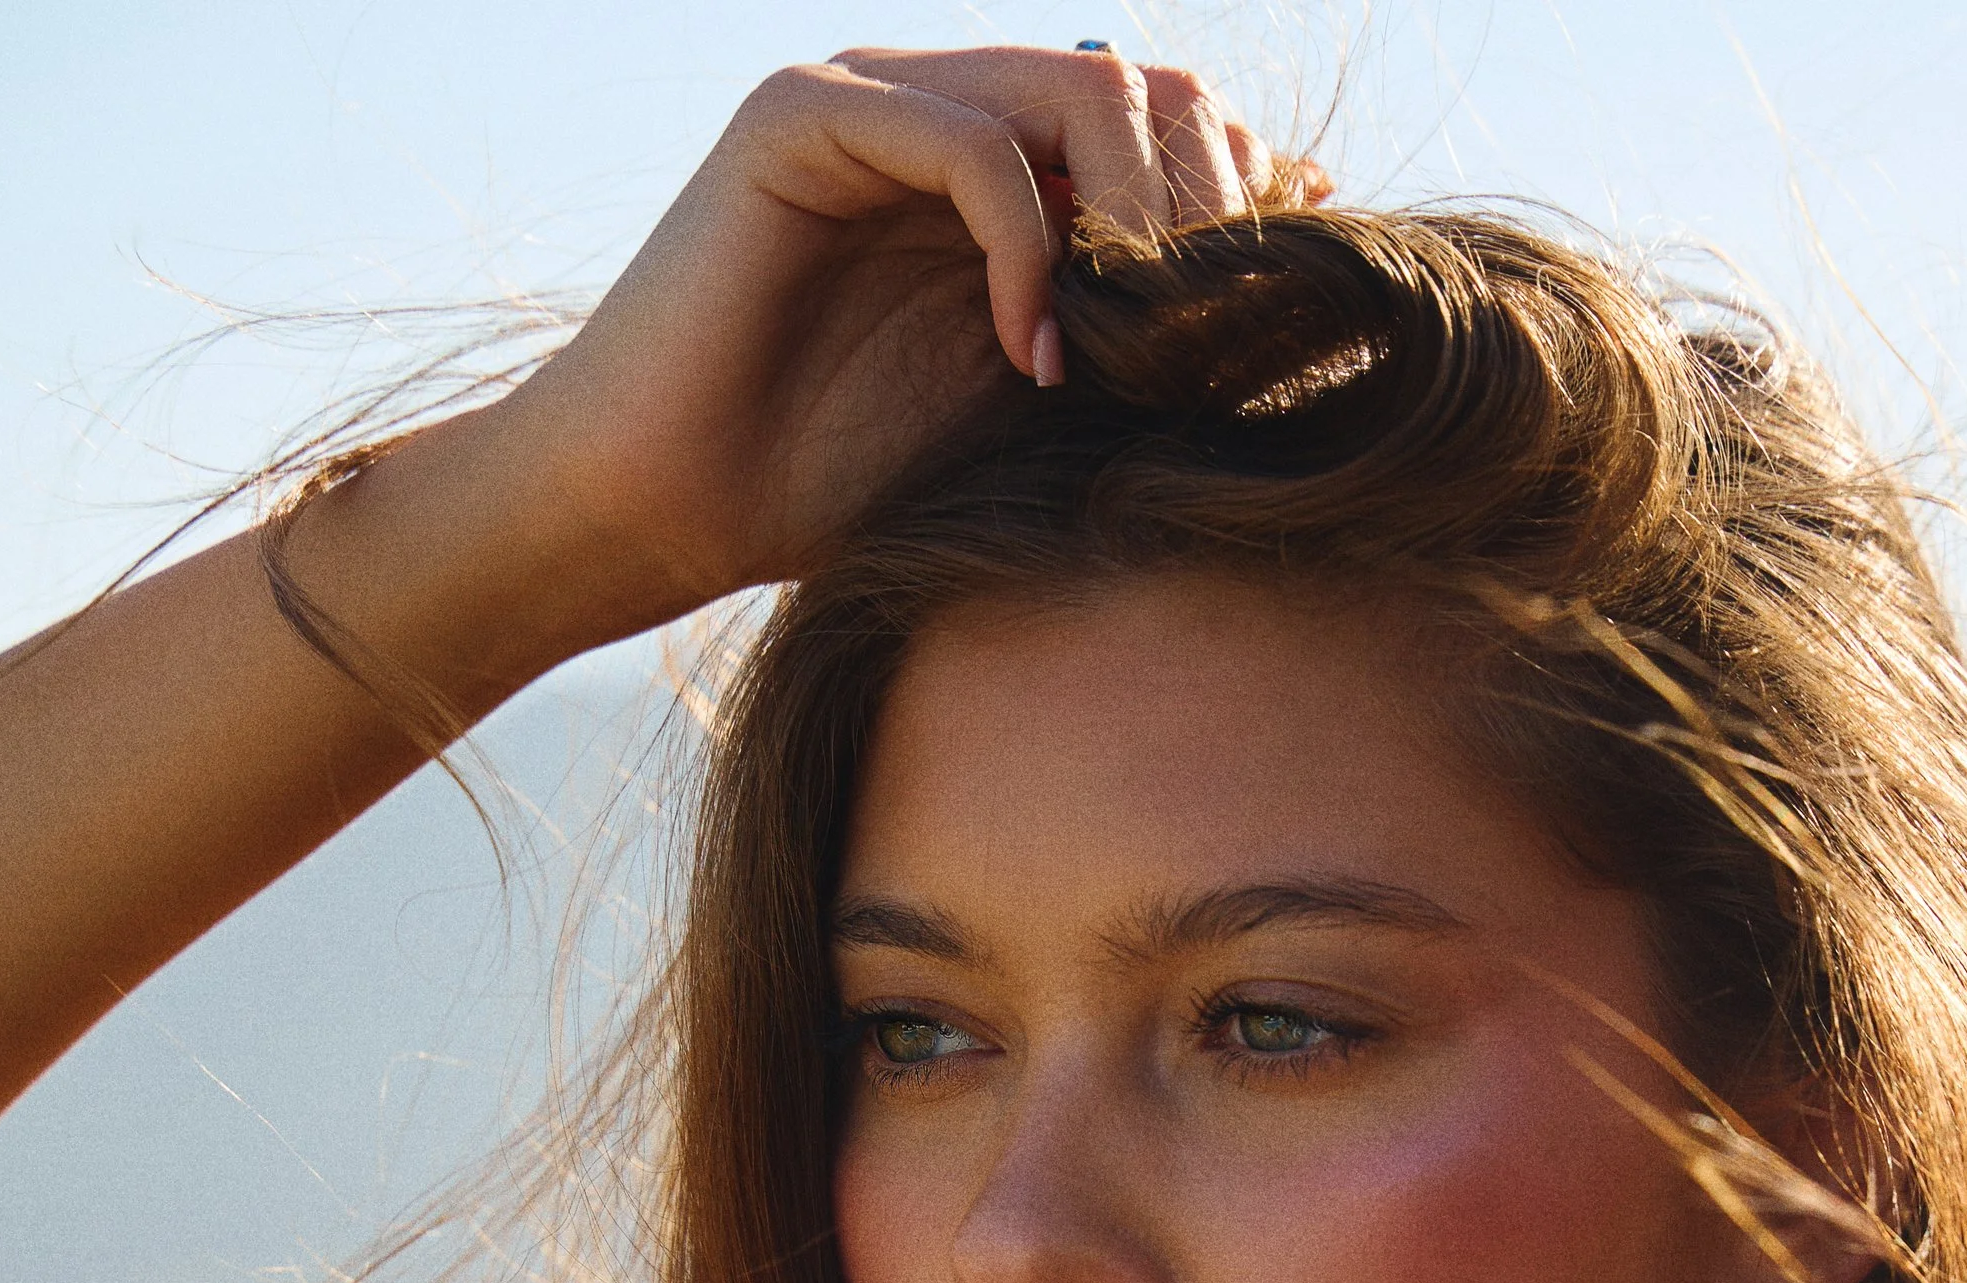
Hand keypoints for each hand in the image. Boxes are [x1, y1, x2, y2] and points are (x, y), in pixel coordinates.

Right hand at [486, 45, 1305, 646]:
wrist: (671, 511)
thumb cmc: (840, 483)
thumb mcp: (1038, 407)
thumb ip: (1143, 332)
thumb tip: (1294, 266)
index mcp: (1009, 168)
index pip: (1178, 124)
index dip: (1241, 213)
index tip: (1254, 335)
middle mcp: (949, 110)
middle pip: (1151, 89)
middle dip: (1206, 212)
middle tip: (1201, 344)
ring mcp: (877, 99)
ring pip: (1081, 88)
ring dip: (1137, 220)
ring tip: (1124, 347)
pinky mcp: (804, 116)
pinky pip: (973, 140)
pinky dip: (1028, 247)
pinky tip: (1028, 357)